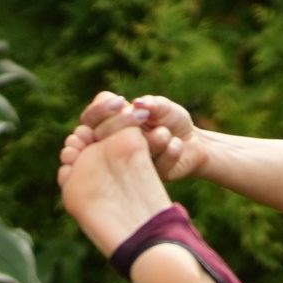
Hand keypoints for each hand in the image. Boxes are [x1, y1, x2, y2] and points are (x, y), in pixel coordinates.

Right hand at [55, 91, 206, 186]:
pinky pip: (153, 168)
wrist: (193, 143)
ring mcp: (126, 165)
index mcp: (109, 125)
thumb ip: (152, 104)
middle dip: (122, 123)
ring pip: (126, 154)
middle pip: (100, 136)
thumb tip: (138, 103)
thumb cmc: (171, 121)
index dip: (100, 110)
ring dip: (151, 140)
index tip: (120, 103)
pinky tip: (176, 145)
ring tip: (165, 133)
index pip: (90, 118)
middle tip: (144, 115)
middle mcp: (112, 146)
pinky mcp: (145, 179)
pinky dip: (168, 153)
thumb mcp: (164, 107)